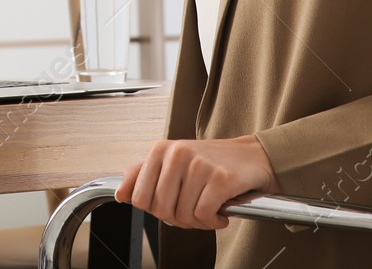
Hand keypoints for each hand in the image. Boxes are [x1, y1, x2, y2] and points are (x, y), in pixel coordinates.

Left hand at [116, 135, 276, 230]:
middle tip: (192, 211)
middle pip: (161, 210)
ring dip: (197, 222)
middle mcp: (177, 153)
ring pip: (182, 215)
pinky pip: (204, 215)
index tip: (171, 205)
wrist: (250, 156)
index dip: (156, 210)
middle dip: (177, 219)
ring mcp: (199, 165)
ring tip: (208, 210)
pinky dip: (213, 222)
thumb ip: (141, 175)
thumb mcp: (171, 162)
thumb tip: (120, 195)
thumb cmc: (209, 162)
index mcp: (160, 150)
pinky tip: (220, 214)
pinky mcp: (220, 178)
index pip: (140, 198)